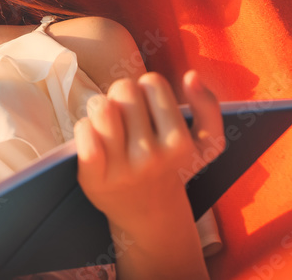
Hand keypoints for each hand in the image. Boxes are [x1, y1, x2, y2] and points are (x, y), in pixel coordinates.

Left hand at [73, 70, 225, 232]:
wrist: (150, 215)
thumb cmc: (172, 167)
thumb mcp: (205, 144)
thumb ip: (208, 107)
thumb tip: (192, 75)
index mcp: (180, 143)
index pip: (152, 82)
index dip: (146, 89)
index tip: (148, 108)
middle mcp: (152, 156)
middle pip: (123, 89)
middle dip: (121, 95)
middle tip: (125, 116)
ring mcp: (122, 168)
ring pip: (101, 106)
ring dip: (99, 107)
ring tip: (107, 123)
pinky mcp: (94, 177)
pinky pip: (83, 131)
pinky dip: (83, 127)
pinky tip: (92, 138)